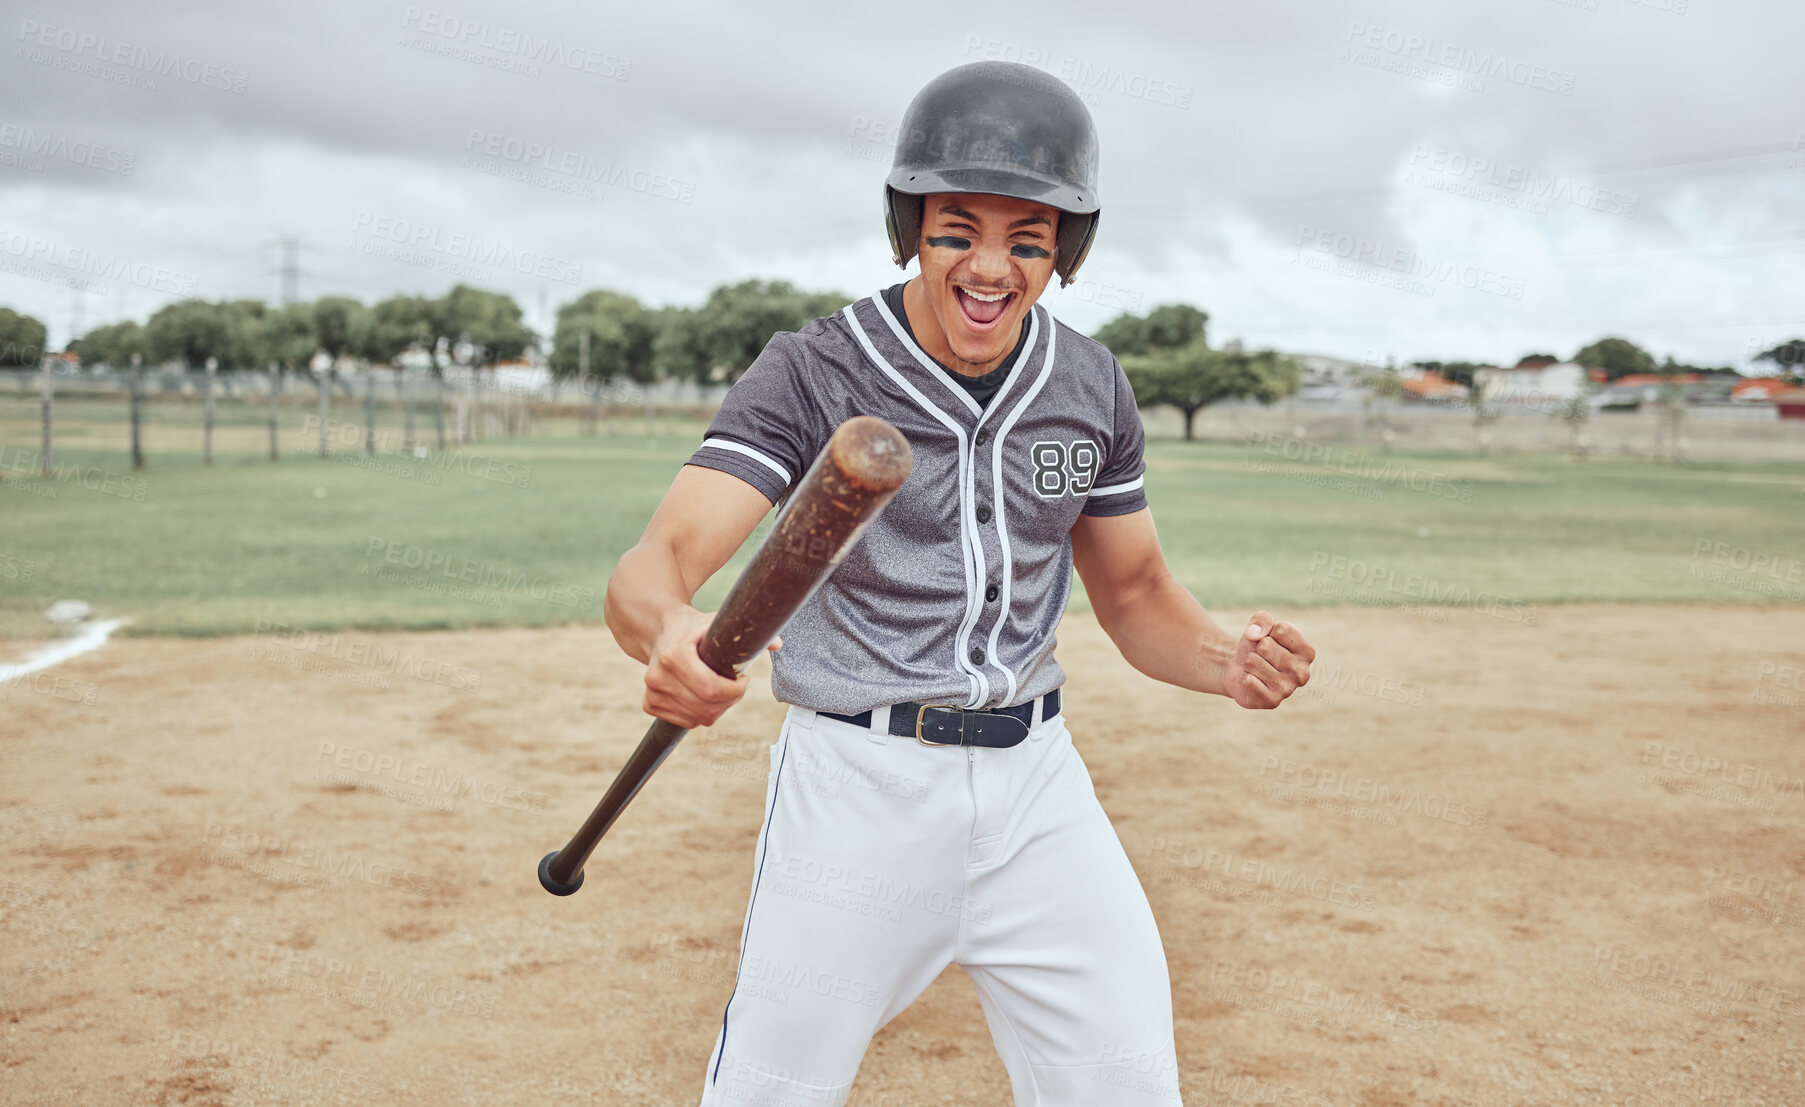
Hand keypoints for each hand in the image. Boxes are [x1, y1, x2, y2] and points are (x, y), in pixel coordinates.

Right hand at [641, 608, 780, 728]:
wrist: (659, 631)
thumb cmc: (694, 627)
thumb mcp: (717, 622)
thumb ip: (747, 632)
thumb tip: (778, 644)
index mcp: (674, 655)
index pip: (712, 689)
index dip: (735, 690)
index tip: (743, 679)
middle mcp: (658, 676)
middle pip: (707, 707)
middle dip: (730, 700)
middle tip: (735, 685)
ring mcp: (652, 692)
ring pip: (699, 718)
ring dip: (717, 709)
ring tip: (719, 688)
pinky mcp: (650, 704)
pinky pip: (686, 722)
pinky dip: (701, 714)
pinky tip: (702, 696)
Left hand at [1225, 610, 1313, 709]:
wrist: (1240, 669)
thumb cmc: (1256, 645)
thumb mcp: (1260, 625)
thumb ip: (1262, 619)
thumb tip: (1255, 636)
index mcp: (1307, 652)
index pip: (1281, 630)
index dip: (1267, 631)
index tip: (1268, 640)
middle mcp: (1303, 673)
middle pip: (1265, 645)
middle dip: (1255, 648)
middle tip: (1259, 656)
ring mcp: (1288, 690)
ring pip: (1253, 662)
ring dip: (1248, 662)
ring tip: (1254, 668)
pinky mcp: (1271, 702)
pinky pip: (1247, 680)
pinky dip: (1243, 677)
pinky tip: (1251, 681)